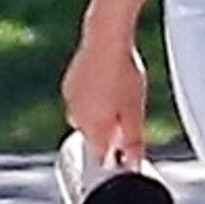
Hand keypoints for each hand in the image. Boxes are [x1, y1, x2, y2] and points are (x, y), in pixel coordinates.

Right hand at [61, 34, 148, 165]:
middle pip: (92, 136)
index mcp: (92, 128)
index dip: (113, 157)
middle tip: (127, 118)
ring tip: (119, 97)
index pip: (99, 156)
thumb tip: (133, 164)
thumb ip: (133, 140)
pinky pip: (80, 99)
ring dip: (99, 115)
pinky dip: (92, 98)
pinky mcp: (69, 82)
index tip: (123, 152)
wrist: (105, 40)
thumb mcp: (135, 111)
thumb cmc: (123, 74)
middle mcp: (76, 116)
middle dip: (107, 133)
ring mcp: (70, 98)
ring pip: (85, 116)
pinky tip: (107, 85)